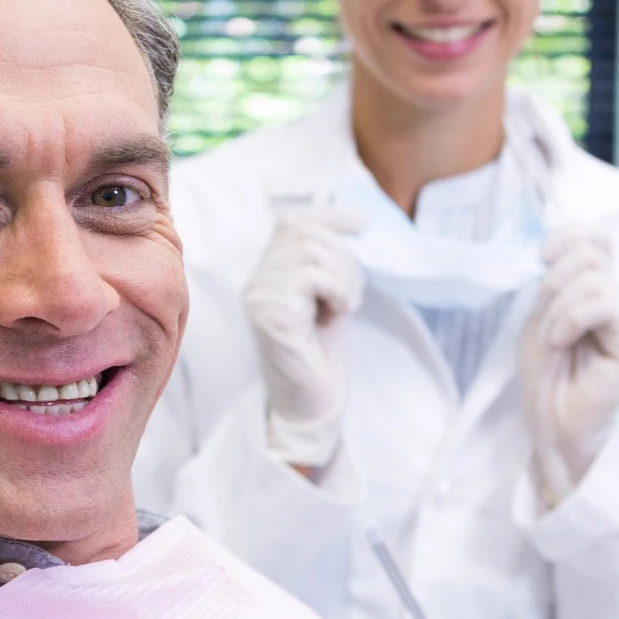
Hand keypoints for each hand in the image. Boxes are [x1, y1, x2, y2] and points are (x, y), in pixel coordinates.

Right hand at [242, 206, 365, 469]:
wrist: (313, 403)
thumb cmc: (322, 354)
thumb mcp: (329, 296)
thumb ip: (329, 262)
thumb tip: (354, 220)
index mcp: (268, 273)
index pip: (293, 222)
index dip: (329, 215)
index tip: (362, 222)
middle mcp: (256, 280)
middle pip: (305, 232)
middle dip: (344, 256)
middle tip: (352, 294)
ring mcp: (259, 294)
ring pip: (310, 250)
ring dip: (344, 276)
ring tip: (345, 307)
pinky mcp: (269, 312)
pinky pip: (310, 275)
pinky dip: (337, 290)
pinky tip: (335, 315)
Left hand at [520, 227, 618, 507]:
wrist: (551, 420)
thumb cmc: (547, 371)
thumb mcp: (539, 314)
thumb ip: (551, 281)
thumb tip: (553, 247)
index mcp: (598, 287)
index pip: (596, 237)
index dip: (566, 237)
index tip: (540, 259)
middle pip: (589, 252)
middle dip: (553, 281)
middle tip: (545, 319)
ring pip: (593, 280)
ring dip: (558, 309)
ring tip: (554, 340)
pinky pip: (604, 304)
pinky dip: (571, 319)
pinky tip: (563, 342)